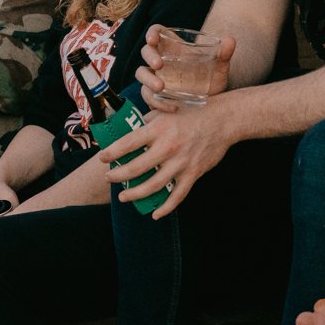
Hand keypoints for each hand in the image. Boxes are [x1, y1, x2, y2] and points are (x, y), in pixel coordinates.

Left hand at [94, 97, 236, 218]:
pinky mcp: (193, 173)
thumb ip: (148, 122)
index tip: (102, 159)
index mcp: (158, 129)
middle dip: (118, 175)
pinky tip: (155, 214)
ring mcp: (181, 162)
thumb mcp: (166, 110)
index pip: (128, 143)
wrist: (223, 120)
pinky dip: (166, 208)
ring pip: (153, 186)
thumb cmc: (193, 111)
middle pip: (136, 168)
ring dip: (135, 194)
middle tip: (108, 178)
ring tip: (123, 196)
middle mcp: (168, 147)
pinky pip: (177, 196)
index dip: (112, 153)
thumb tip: (130, 132)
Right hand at [133, 27, 235, 114]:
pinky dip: (156, 101)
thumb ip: (225, 53)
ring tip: (161, 87)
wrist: (212, 101)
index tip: (153, 39)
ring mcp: (156, 78)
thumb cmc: (213, 77)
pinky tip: (172, 106)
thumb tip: (230, 40)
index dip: (152, 33)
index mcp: (173, 47)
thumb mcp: (220, 66)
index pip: (157, 33)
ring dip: (148, 80)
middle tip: (160, 65)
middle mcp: (162, 60)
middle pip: (146, 52)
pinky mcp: (156, 96)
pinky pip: (148, 96)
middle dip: (150, 56)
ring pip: (142, 74)